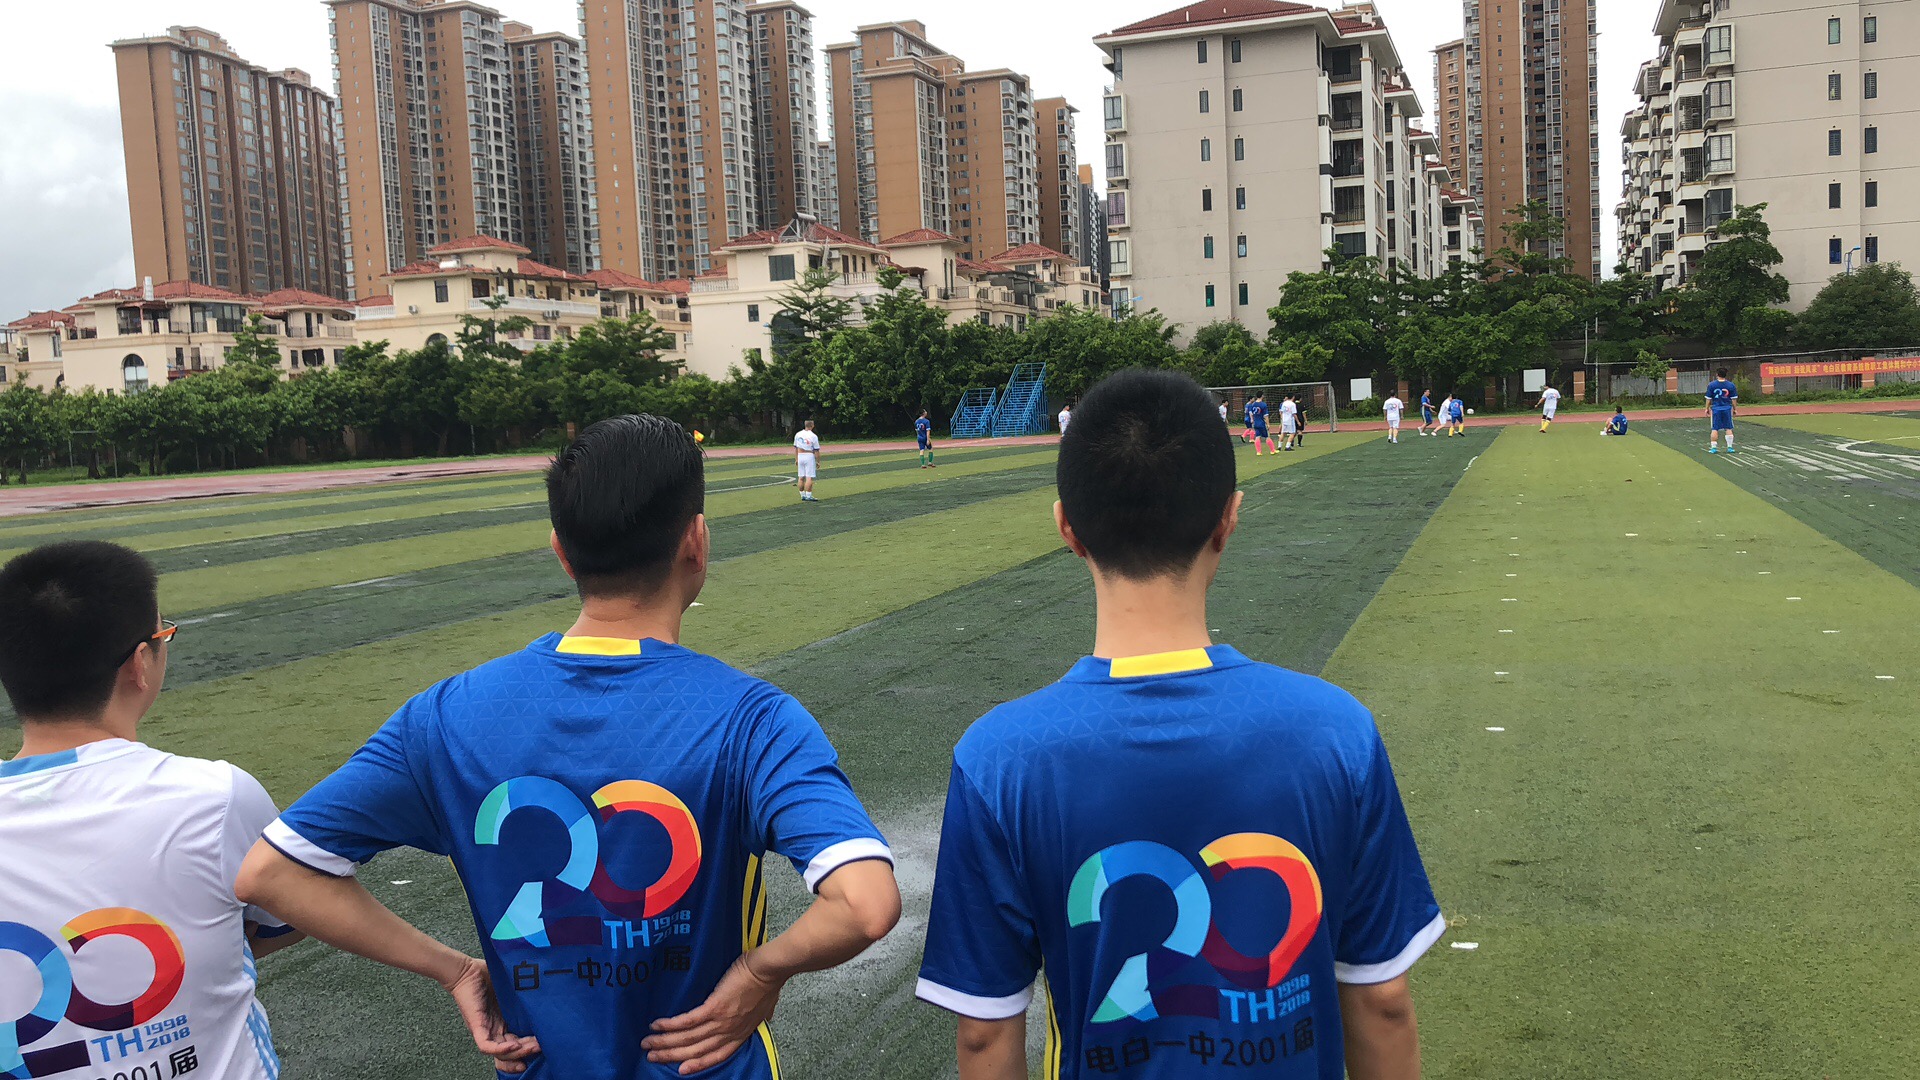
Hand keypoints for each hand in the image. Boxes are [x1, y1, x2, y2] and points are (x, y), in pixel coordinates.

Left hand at [442, 956, 541, 1073]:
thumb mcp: (512, 989)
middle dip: (528, 1051)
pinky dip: (501, 1049)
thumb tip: (546, 993)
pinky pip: (487, 1046)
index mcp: (503, 1023)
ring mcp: (485, 1029)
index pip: (516, 1044)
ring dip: (518, 1053)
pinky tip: (514, 1045)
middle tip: (543, 1045)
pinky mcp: (476, 1026)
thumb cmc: (488, 975)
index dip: (528, 1048)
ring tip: (534, 1046)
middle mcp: (494, 1029)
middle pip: (510, 1051)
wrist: (466, 970)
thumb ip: (525, 994)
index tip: (545, 1044)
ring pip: (500, 1052)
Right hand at [644, 953, 783, 1074]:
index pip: (717, 1055)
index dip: (698, 1064)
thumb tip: (764, 1016)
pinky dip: (671, 1025)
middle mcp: (729, 1031)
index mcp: (741, 1033)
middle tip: (652, 1056)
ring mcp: (721, 1021)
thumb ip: (759, 1016)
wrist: (769, 969)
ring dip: (665, 1042)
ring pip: (689, 1038)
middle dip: (671, 1055)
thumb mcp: (766, 1007)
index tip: (681, 1069)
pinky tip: (657, 1025)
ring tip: (647, 1043)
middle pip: (696, 1050)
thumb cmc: (769, 983)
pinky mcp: (714, 1007)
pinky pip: (688, 1021)